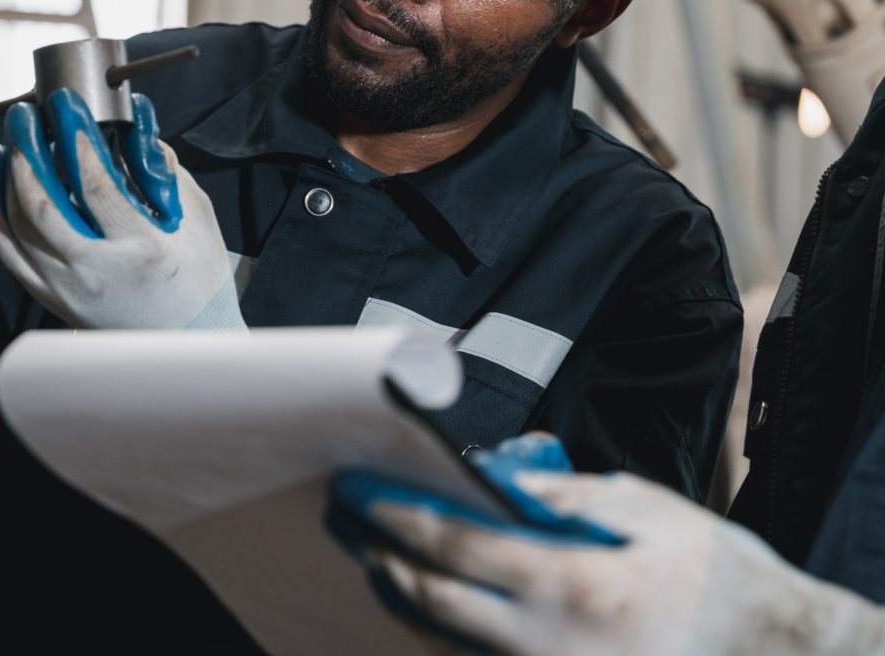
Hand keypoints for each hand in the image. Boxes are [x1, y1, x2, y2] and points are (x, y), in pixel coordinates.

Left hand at [0, 89, 243, 330]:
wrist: (188, 341)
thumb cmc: (199, 280)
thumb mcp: (198, 219)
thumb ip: (166, 172)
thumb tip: (139, 131)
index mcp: (140, 248)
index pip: (94, 183)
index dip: (75, 138)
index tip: (66, 107)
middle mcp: (95, 272)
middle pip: (41, 204)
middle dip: (27, 150)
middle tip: (25, 116)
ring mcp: (68, 290)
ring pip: (17, 228)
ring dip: (7, 179)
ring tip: (9, 144)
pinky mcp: (53, 301)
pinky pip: (11, 254)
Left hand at [330, 435, 884, 655]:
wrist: (775, 651)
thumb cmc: (713, 575)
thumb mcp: (648, 511)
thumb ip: (567, 496)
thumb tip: (499, 481)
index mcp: (573, 587)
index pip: (458, 549)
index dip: (400, 518)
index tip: (361, 492)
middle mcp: (550, 646)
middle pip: (434, 603)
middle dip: (379, 556)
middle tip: (345, 519)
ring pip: (446, 645)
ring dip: (397, 598)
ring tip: (367, 555)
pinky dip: (438, 635)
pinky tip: (419, 604)